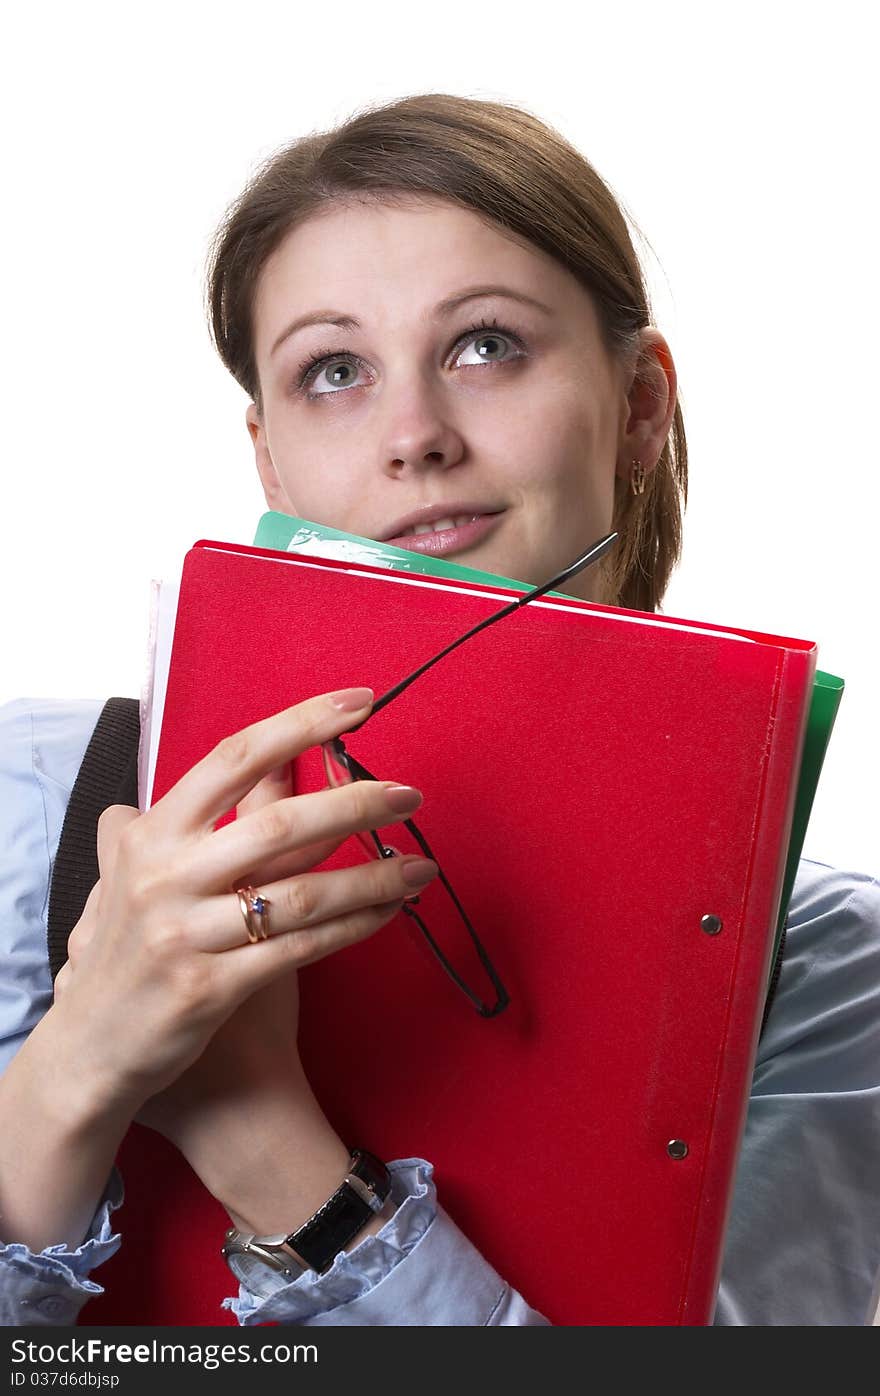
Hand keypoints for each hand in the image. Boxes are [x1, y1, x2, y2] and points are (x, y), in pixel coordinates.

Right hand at [51, 688, 439, 1125]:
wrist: (91, 1047)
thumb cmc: (130, 947)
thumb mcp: (149, 868)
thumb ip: (210, 816)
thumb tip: (277, 762)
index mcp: (153, 835)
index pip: (234, 760)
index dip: (300, 724)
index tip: (357, 703)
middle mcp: (165, 877)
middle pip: (278, 825)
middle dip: (354, 806)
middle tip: (408, 795)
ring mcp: (185, 934)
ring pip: (300, 895)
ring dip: (371, 877)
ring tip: (421, 864)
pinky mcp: (209, 989)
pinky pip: (300, 950)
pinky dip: (353, 927)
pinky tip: (390, 911)